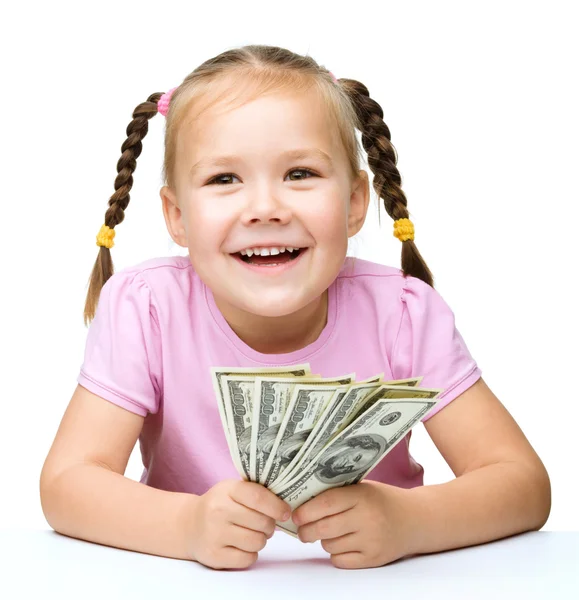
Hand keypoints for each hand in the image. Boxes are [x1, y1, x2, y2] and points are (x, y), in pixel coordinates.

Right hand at [185, 479, 290, 569]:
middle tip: (265, 524)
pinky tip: (242, 545)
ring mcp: (215, 534)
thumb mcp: (233, 489)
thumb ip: (256, 492)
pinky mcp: (214, 555)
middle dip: (270, 525)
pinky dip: (251, 554)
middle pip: (262, 522)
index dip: (277, 506)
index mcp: (227, 490)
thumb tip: (286, 504)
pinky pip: (248, 559)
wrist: (189, 524)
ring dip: (261, 540)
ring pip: (257, 542)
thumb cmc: (220, 504)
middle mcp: (219, 511)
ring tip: (252, 533)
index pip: (258, 497)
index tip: (285, 512)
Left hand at [292, 480, 412, 568]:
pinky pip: (340, 560)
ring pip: (329, 546)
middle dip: (306, 530)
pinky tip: (343, 542)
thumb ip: (337, 493)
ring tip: (332, 531)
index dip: (305, 510)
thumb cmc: (382, 500)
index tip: (294, 514)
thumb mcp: (362, 488)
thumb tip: (302, 502)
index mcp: (362, 496)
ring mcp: (371, 541)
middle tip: (301, 529)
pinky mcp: (374, 559)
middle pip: (324, 528)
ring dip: (324, 540)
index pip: (326, 503)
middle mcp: (367, 518)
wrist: (415, 519)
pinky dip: (336, 553)